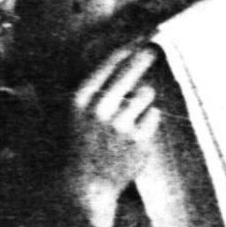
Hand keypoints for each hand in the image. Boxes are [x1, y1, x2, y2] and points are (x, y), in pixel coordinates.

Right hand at [66, 43, 163, 226]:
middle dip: (144, 56)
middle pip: (131, 71)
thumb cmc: (78, 148)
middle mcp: (99, 110)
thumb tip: (113, 63)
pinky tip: (134, 133)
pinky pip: (154, 115)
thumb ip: (90, 91)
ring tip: (128, 116)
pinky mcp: (138, 140)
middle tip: (154, 48)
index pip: (107, 65)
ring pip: (145, 93)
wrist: (84, 186)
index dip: (125, 50)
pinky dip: (148, 120)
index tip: (137, 40)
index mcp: (79, 101)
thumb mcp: (71, 116)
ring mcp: (120, 125)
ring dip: (142, 99)